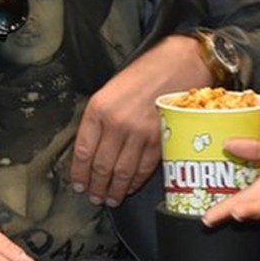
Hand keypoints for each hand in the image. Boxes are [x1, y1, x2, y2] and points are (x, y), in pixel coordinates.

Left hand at [70, 35, 209, 206]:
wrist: (180, 62)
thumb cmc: (146, 71)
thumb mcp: (112, 88)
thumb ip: (100, 117)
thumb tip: (93, 148)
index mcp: (99, 108)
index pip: (83, 152)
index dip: (79, 174)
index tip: (78, 185)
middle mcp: (117, 123)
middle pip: (101, 167)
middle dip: (96, 187)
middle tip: (94, 197)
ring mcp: (140, 133)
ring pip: (121, 173)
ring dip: (114, 190)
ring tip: (110, 198)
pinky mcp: (160, 140)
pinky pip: (143, 169)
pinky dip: (135, 182)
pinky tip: (130, 187)